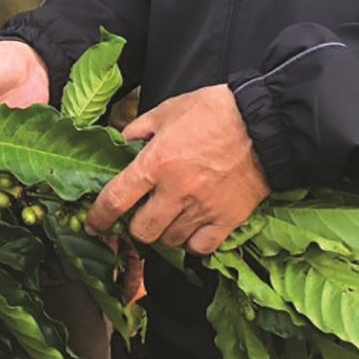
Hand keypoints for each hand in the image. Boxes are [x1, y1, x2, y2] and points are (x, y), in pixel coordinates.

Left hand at [85, 84, 268, 255]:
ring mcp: (203, 209)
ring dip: (164, 232)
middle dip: (135, 226)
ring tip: (169, 216)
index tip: (94, 224)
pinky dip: (192, 242)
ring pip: (170, 241)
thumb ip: (138, 130)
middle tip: (140, 215)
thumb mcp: (167, 111)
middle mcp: (176, 191)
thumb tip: (121, 144)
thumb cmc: (215, 111)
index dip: (99, 217)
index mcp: (156, 162)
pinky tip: (192, 226)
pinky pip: (200, 248)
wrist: (264, 123)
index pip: (115, 200)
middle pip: (141, 231)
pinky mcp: (227, 220)